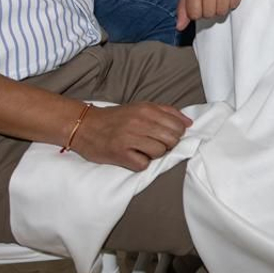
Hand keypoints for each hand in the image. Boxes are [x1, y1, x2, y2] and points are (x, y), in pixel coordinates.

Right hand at [68, 101, 191, 171]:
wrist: (84, 126)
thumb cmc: (116, 118)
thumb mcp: (141, 107)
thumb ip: (167, 112)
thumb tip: (188, 123)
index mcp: (147, 109)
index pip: (177, 126)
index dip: (176, 134)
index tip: (167, 135)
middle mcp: (139, 122)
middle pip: (171, 140)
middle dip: (168, 145)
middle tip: (155, 144)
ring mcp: (129, 138)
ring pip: (159, 152)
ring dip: (154, 154)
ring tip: (142, 149)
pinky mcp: (119, 154)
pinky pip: (143, 165)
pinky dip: (140, 163)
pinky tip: (133, 157)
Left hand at [178, 0, 246, 28]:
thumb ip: (183, 8)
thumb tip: (180, 26)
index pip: (194, 14)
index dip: (197, 12)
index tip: (199, 5)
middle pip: (209, 14)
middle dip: (209, 10)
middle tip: (210, 0)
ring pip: (222, 11)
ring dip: (220, 8)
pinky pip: (234, 4)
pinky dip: (231, 2)